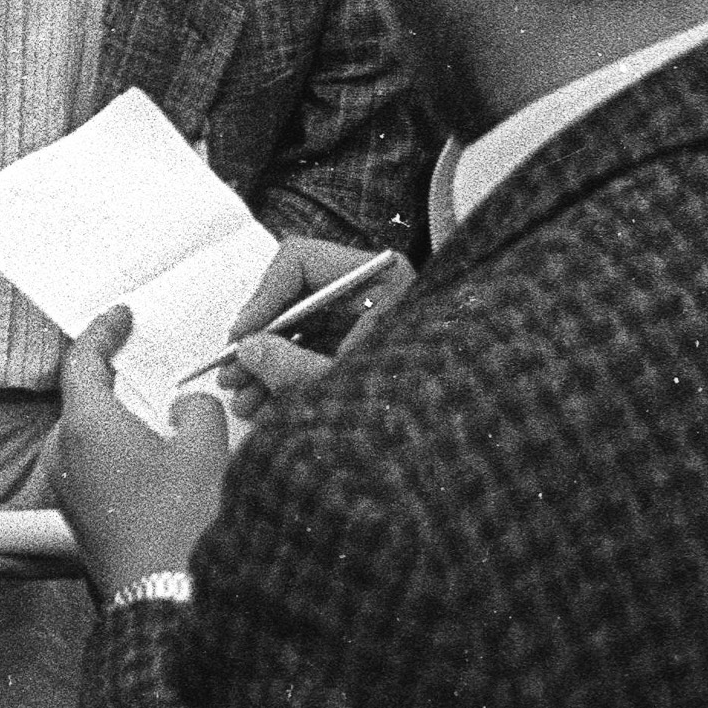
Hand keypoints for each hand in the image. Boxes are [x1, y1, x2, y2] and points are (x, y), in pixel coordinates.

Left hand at [56, 308, 231, 596]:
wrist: (171, 602)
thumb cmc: (184, 526)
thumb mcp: (207, 449)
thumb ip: (198, 409)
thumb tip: (187, 409)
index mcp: (88, 426)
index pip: (83, 361)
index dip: (103, 333)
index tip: (120, 318)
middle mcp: (66, 458)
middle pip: (82, 404)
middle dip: (111, 385)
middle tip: (140, 366)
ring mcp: (68, 495)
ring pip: (85, 444)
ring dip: (113, 429)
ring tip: (152, 424)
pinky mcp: (79, 525)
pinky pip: (87, 477)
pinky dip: (107, 465)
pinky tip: (123, 480)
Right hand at [195, 235, 414, 414]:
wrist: (476, 446)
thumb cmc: (422, 405)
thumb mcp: (343, 386)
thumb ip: (289, 365)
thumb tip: (247, 349)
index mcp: (377, 279)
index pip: (298, 262)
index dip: (261, 299)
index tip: (240, 340)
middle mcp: (375, 293)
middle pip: (296, 299)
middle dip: (260, 342)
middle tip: (231, 379)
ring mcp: (375, 323)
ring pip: (305, 332)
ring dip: (270, 366)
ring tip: (245, 405)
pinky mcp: (375, 355)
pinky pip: (322, 355)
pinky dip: (295, 379)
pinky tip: (270, 410)